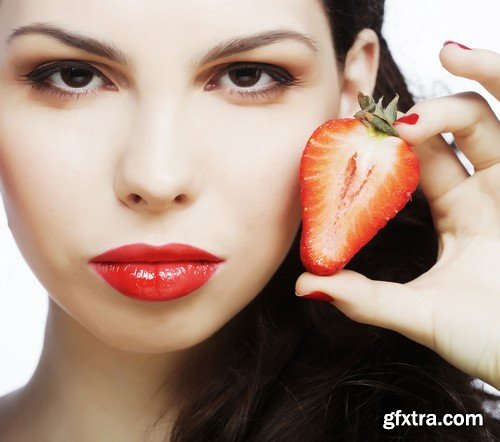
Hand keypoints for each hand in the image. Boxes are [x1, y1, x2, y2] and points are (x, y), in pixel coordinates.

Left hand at [295, 43, 499, 388]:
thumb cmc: (486, 341)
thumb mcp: (418, 314)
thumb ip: (363, 298)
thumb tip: (302, 285)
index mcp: (459, 213)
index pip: (420, 159)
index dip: (390, 139)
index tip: (355, 122)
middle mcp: (491, 191)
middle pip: (458, 128)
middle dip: (425, 108)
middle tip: (388, 108)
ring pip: (497, 117)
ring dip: (480, 79)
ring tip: (450, 51)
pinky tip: (481, 63)